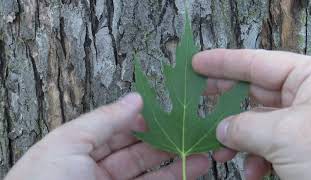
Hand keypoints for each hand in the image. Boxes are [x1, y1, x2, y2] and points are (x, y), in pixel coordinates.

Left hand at [5, 93, 209, 179]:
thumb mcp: (69, 143)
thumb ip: (104, 120)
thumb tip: (135, 98)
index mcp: (78, 150)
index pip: (115, 130)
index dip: (139, 120)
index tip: (164, 111)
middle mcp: (95, 171)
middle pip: (135, 151)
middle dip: (162, 139)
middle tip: (187, 129)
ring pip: (149, 173)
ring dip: (175, 161)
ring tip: (200, 150)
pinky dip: (174, 179)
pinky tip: (191, 169)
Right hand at [193, 49, 310, 179]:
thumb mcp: (286, 136)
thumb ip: (246, 127)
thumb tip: (221, 129)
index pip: (258, 62)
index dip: (223, 62)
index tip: (198, 63)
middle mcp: (308, 97)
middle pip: (255, 91)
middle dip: (227, 100)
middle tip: (200, 96)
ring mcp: (304, 123)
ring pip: (259, 123)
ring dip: (238, 139)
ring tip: (220, 151)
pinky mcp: (302, 147)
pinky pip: (270, 145)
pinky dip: (256, 158)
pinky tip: (252, 172)